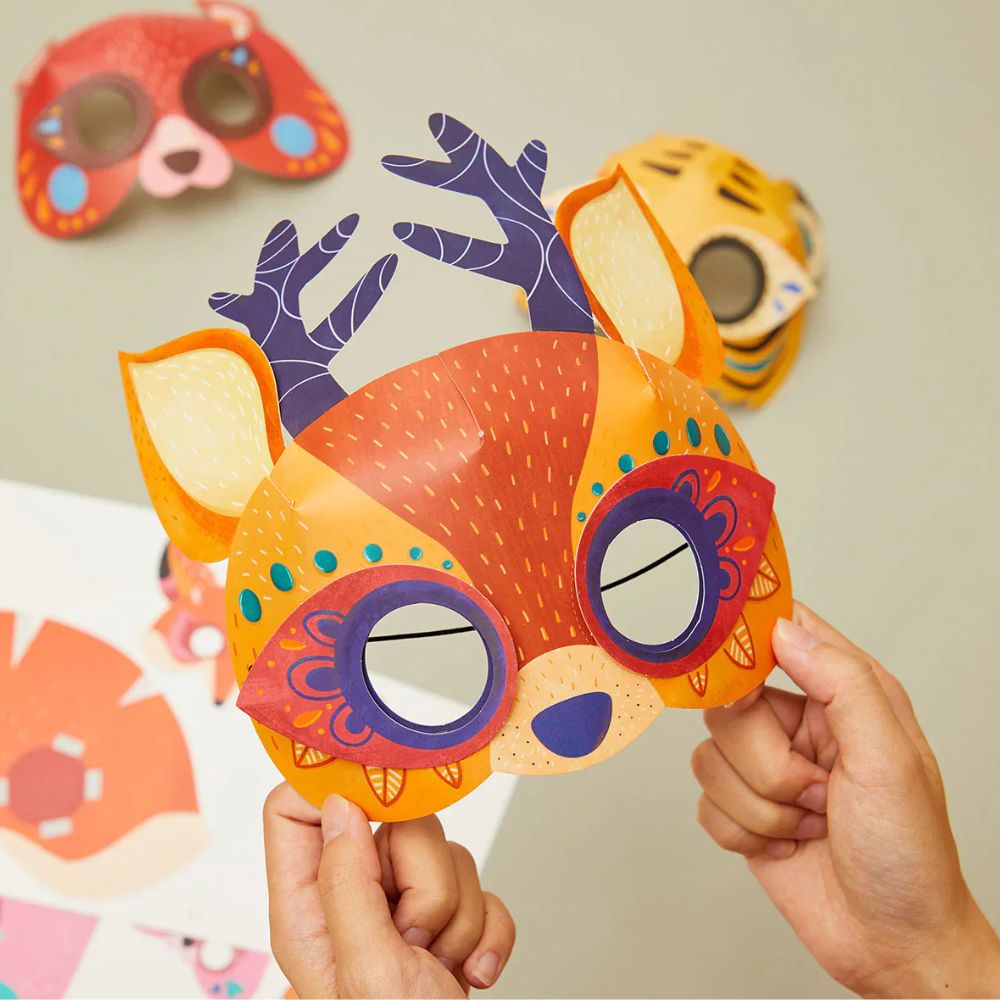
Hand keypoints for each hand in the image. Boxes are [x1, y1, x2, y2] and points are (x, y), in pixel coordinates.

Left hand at [264, 784, 514, 997]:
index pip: (295, 808)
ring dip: (458, 912)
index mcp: (306, 908)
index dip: (334, 787)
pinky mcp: (448, 920)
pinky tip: (470, 972)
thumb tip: (342, 800)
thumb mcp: (366, 973)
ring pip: (444, 851)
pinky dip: (487, 928)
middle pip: (389, 819)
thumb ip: (347, 883)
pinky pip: (481, 885)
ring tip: (439, 964)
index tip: (380, 799)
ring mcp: (401, 909)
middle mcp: (350, 899)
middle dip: (422, 873)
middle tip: (412, 930)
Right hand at [691, 601, 999, 996]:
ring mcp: (766, 768)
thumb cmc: (910, 853)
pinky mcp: (743, 811)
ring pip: (709, 758)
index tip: (742, 676)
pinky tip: (787, 845)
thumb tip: (783, 630)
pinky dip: (744, 833)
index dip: (748, 641)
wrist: (893, 943)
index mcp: (842, 694)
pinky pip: (703, 804)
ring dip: (761, 807)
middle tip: (816, 790)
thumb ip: (841, 682)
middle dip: (768, 764)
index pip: (780, 633)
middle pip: (728, 706)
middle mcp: (798, 724)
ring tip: (810, 823)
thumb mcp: (890, 757)